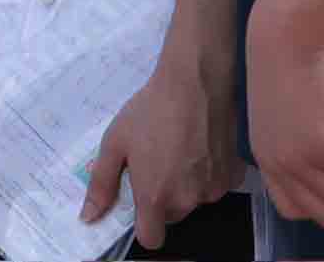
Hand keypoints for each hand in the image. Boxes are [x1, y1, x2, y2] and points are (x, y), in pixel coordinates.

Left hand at [82, 54, 239, 247]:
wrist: (195, 84)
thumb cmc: (149, 111)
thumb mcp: (114, 142)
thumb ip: (101, 184)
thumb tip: (89, 218)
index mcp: (156, 197)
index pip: (151, 239)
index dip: (144, 226)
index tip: (139, 205)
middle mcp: (188, 200)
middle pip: (171, 216)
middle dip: (161, 198)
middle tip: (155, 162)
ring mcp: (214, 190)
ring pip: (194, 200)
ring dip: (185, 185)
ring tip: (178, 149)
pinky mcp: (234, 177)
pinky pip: (215, 185)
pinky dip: (207, 174)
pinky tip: (199, 146)